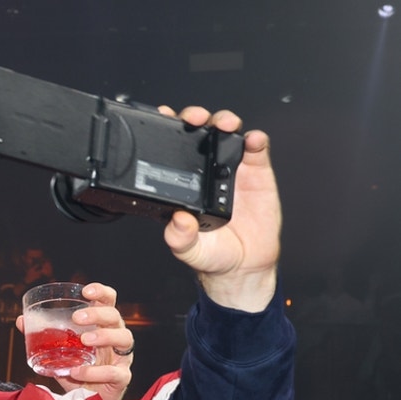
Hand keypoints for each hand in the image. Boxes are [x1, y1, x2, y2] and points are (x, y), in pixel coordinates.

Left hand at [14, 281, 132, 399]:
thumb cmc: (77, 371)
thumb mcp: (59, 352)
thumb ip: (43, 336)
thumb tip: (21, 320)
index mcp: (102, 326)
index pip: (109, 302)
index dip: (101, 292)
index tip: (86, 291)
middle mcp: (116, 338)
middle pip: (115, 317)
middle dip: (98, 314)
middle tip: (77, 318)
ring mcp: (122, 358)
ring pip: (124, 339)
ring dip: (104, 336)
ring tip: (84, 340)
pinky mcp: (122, 378)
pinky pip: (115, 372)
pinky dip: (96, 371)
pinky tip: (78, 371)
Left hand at [159, 106, 279, 312]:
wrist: (245, 264)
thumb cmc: (213, 254)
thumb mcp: (189, 250)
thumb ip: (179, 238)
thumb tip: (177, 220)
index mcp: (183, 185)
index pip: (170, 151)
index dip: (165, 131)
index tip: (160, 119)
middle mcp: (205, 172)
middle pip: (198, 133)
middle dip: (194, 117)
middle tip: (194, 119)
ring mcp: (231, 169)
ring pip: (226, 133)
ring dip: (224, 121)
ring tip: (224, 124)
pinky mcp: (256, 172)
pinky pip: (256, 149)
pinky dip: (256, 139)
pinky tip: (252, 140)